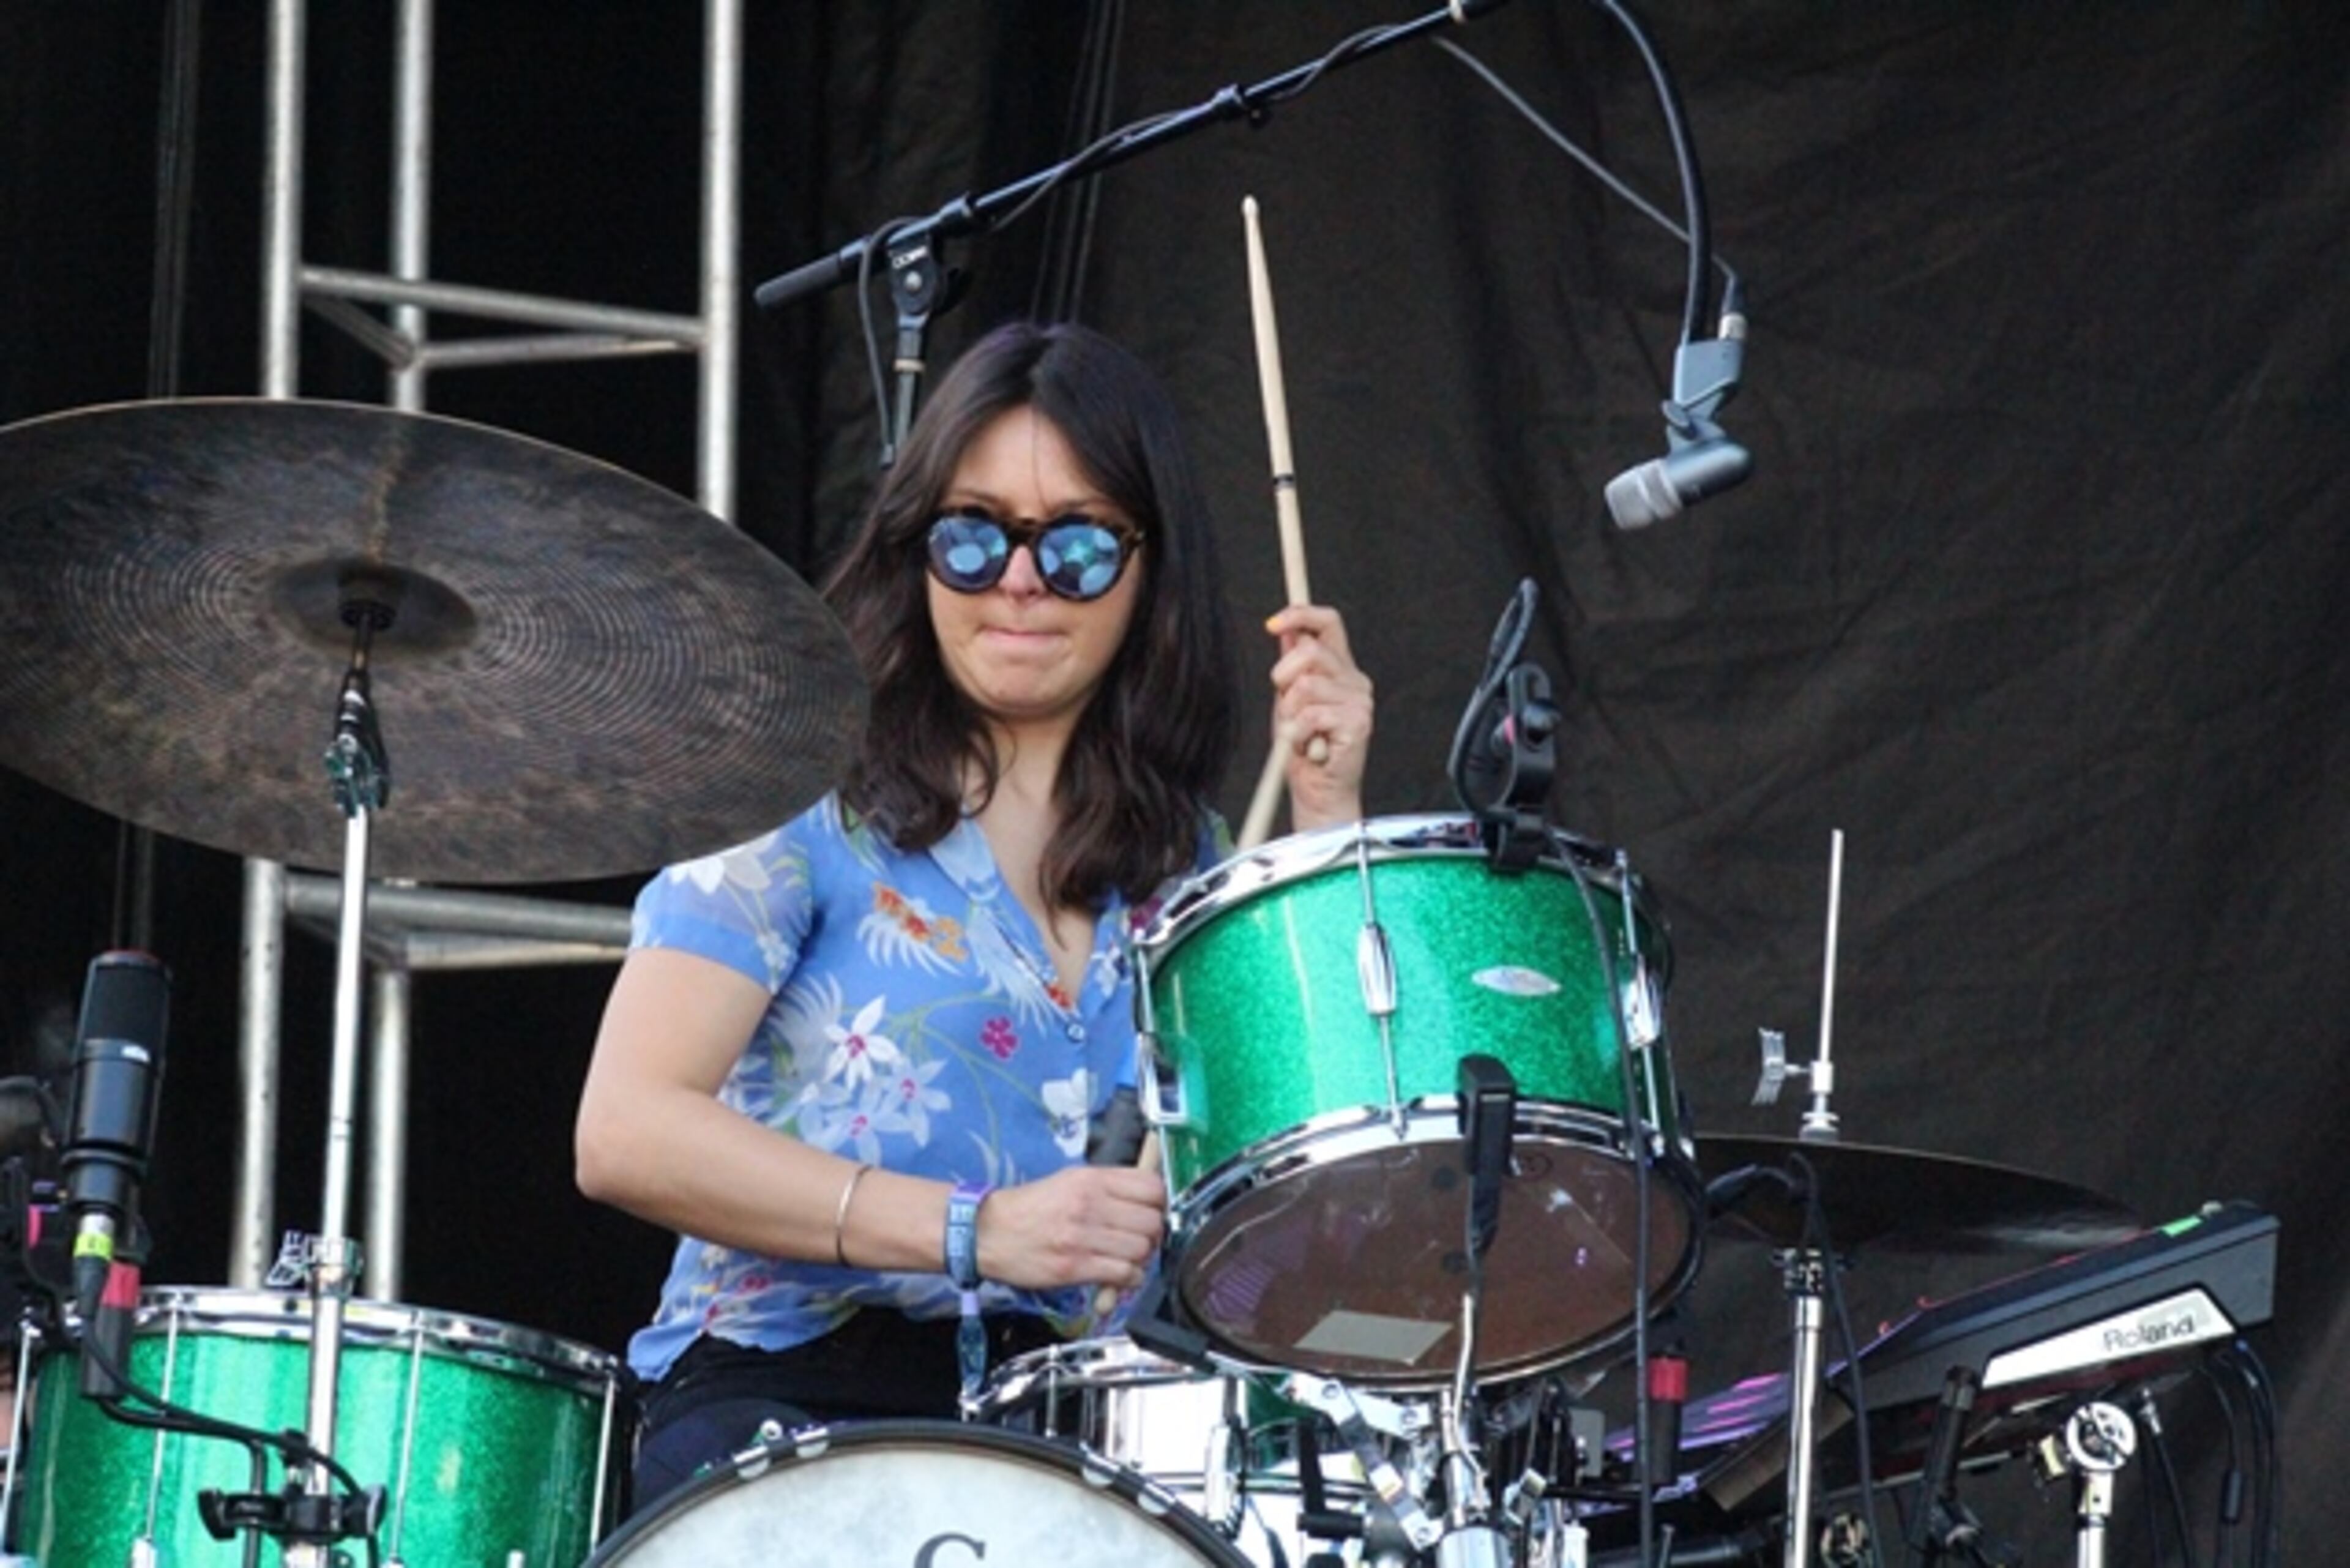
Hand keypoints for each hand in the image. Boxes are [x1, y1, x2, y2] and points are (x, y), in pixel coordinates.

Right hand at [974, 1164, 1164, 1291]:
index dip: (1159, 1203)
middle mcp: (1089, 1204)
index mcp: (1090, 1179)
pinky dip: (1127, 1279)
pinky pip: (1123, 1275)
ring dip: (1140, 1259)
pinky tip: (1117, 1276)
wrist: (988, 1232)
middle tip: (1139, 1240)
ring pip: (1141, 1250)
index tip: (1151, 1212)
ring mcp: (1082, 1237)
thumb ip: (1107, 1187)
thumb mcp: (1069, 1180)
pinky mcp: (1074, 1267)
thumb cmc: (1030, 1207)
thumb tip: (1146, 1197)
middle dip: (1152, 1234)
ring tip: (1126, 1258)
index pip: (1152, 1187)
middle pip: (1151, 1221)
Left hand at [1267, 603, 1372, 829]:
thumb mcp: (1288, 701)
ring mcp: (1360, 701)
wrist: (1318, 792)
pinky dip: (1298, 733)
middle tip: (1287, 708)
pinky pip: (1312, 714)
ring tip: (1299, 733)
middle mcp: (1355, 680)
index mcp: (1340, 669)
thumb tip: (1284, 630)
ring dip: (1290, 712)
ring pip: (1306, 683)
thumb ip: (1291, 668)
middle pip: (1310, 650)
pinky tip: (1308, 747)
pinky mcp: (1359, 723)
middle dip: (1282, 677)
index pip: (1329, 622)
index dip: (1300, 614)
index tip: (1271, 625)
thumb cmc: (1303, 749)